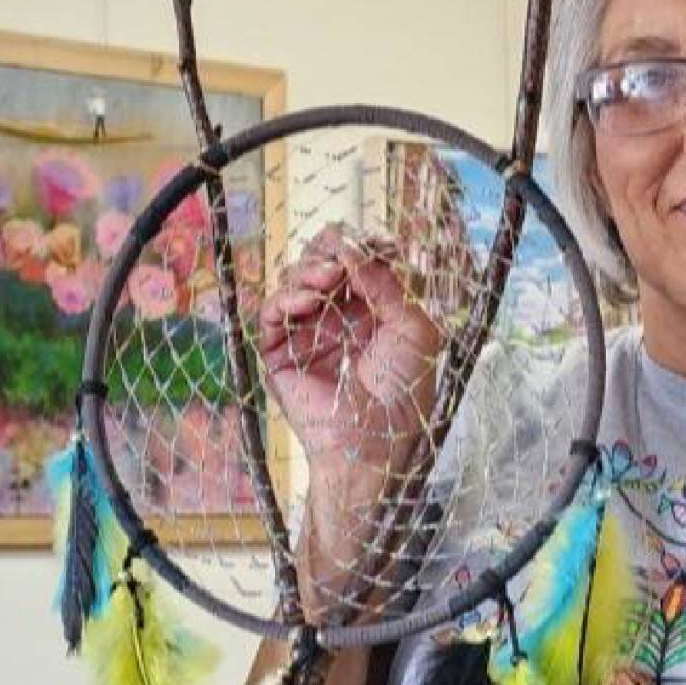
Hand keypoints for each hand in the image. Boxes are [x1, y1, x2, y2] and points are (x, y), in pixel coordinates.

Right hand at [256, 224, 444, 487]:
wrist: (378, 442)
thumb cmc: (404, 393)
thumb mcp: (414, 329)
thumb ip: (387, 285)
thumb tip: (354, 250)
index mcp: (370, 309)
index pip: (356, 261)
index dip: (362, 246)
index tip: (378, 242)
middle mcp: (335, 316)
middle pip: (319, 261)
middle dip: (331, 250)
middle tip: (343, 254)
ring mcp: (305, 332)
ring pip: (294, 280)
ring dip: (310, 270)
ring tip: (329, 278)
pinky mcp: (279, 353)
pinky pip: (271, 313)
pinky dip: (286, 299)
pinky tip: (310, 300)